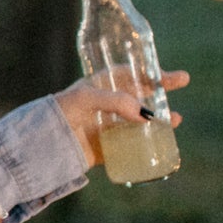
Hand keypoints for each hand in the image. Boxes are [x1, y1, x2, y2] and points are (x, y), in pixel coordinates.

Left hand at [55, 69, 189, 166]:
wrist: (41, 145)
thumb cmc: (59, 113)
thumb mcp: (85, 98)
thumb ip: (115, 101)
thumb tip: (145, 114)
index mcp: (97, 88)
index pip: (127, 75)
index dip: (148, 73)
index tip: (168, 74)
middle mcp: (104, 106)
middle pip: (138, 95)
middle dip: (159, 90)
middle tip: (181, 81)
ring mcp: (106, 127)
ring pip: (138, 122)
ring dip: (158, 119)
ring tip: (174, 119)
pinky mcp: (105, 149)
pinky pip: (130, 147)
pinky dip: (146, 145)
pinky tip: (159, 143)